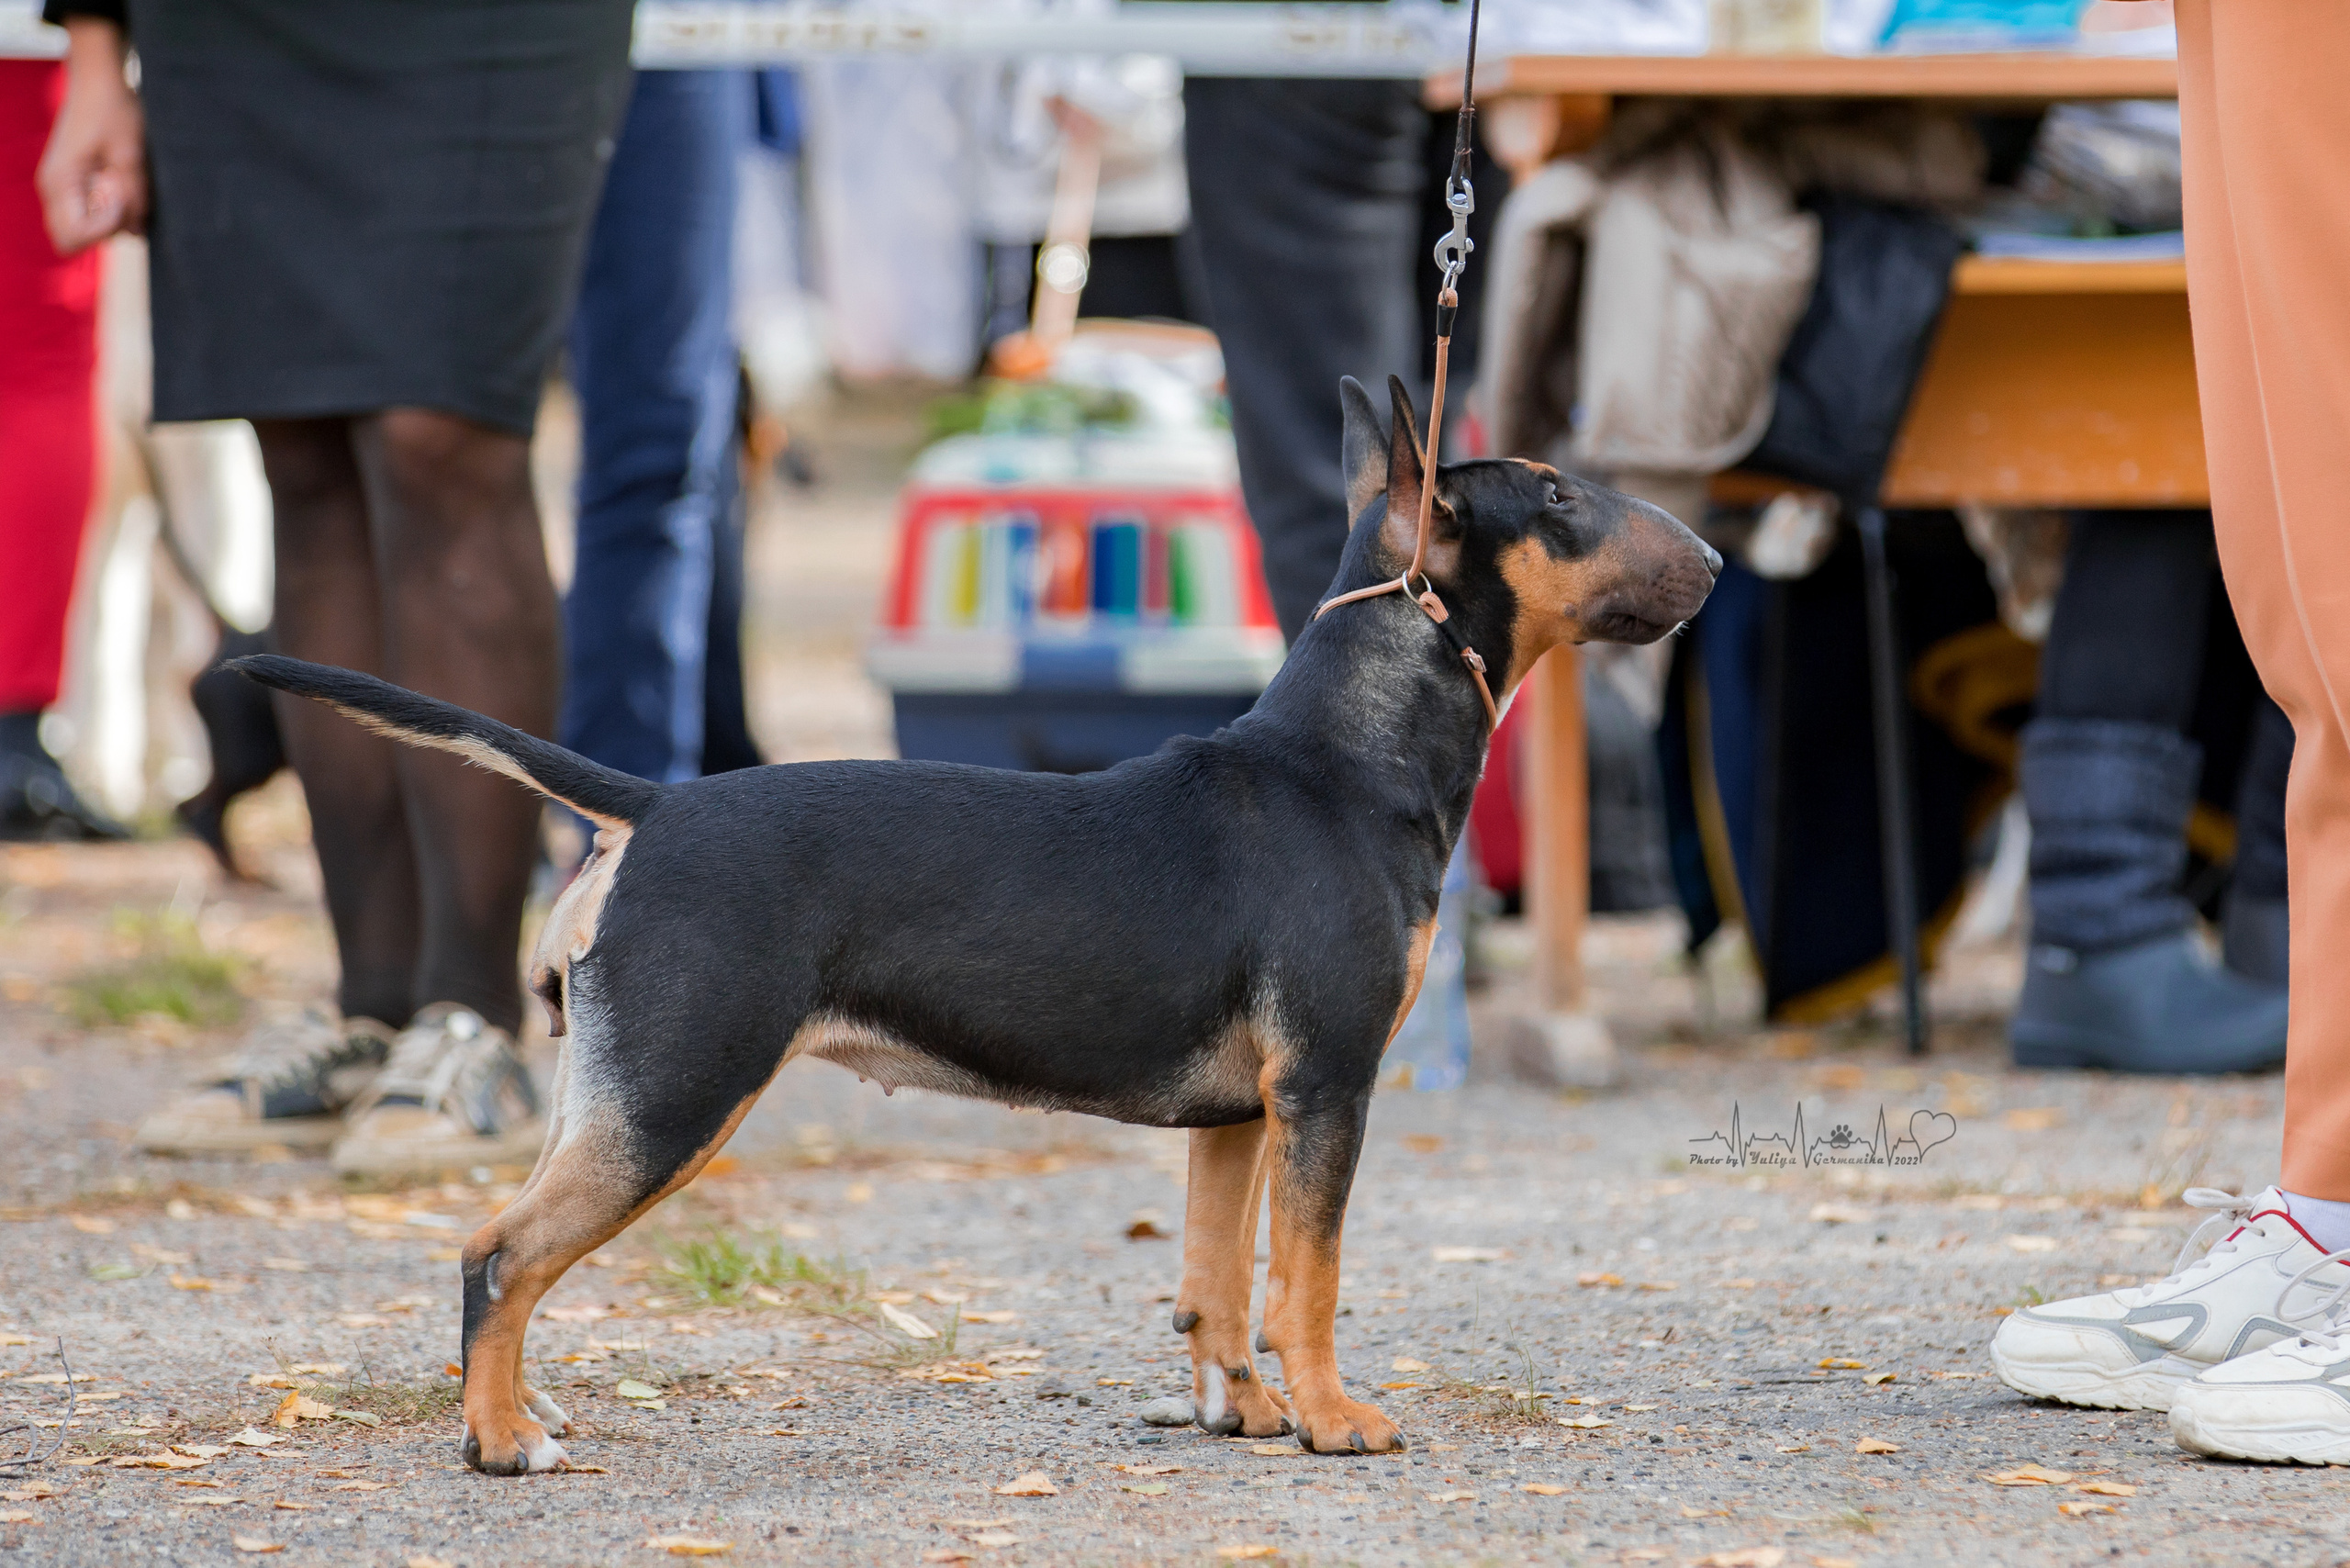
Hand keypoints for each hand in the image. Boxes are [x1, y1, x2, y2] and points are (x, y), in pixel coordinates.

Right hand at [36, 19, 145, 254]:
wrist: (99, 81)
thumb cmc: (113, 110)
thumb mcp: (130, 153)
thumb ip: (133, 195)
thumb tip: (137, 232)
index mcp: (59, 183)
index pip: (73, 237)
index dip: (105, 228)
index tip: (121, 196)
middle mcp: (54, 190)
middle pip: (74, 240)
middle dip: (106, 227)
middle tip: (122, 192)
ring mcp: (62, 188)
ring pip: (84, 227)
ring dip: (110, 215)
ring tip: (121, 179)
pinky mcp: (74, 183)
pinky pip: (90, 211)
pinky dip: (110, 205)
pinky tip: (120, 179)